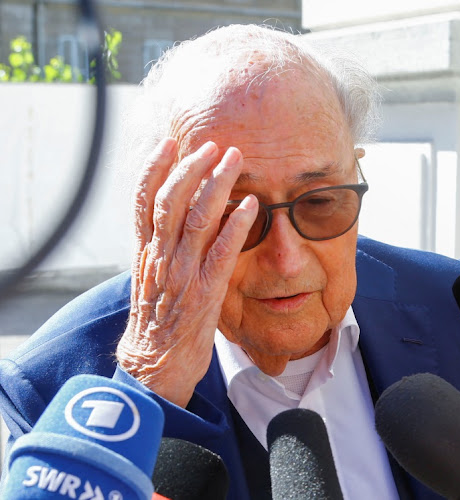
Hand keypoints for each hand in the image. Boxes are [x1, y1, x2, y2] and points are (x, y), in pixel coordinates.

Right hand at [117, 138, 257, 407]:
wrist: (154, 367)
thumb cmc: (157, 322)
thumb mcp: (151, 279)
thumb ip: (160, 248)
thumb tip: (174, 220)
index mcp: (145, 253)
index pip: (143, 200)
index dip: (154, 167)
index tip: (170, 142)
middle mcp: (160, 258)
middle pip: (170, 200)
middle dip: (191, 167)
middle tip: (214, 145)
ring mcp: (182, 275)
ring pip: (195, 219)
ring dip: (217, 185)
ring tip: (234, 160)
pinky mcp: (204, 293)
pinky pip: (221, 253)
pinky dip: (236, 225)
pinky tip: (252, 205)